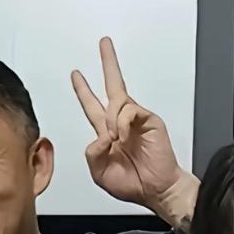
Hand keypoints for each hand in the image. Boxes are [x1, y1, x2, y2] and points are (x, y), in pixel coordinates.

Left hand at [71, 37, 195, 223]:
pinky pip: (130, 111)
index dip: (84, 90)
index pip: (93, 106)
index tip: (76, 74)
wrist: (156, 190)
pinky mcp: (149, 120)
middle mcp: (121, 122)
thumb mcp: (99, 173)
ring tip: (116, 139)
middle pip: (113, 86)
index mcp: (107, 133)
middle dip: (108, 63)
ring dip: (111, 121)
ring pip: (117, 102)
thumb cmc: (132, 183)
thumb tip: (101, 136)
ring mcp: (135, 120)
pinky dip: (122, 123)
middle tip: (103, 44)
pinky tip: (123, 136)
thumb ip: (92, 154)